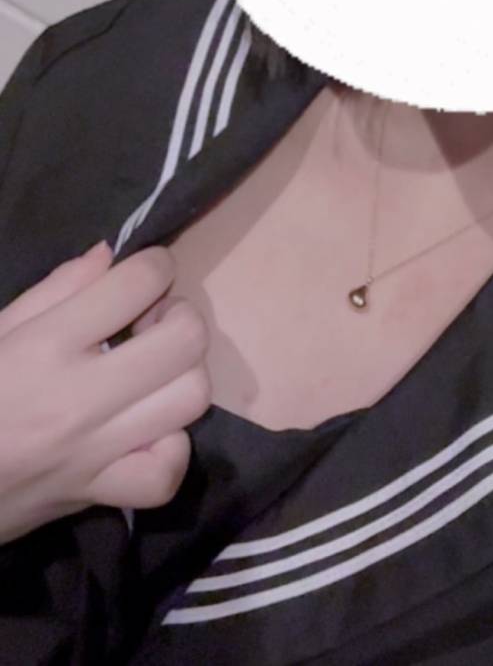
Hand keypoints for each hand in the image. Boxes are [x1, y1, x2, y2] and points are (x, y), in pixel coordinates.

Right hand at [0, 240, 210, 544]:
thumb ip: (56, 288)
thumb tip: (110, 254)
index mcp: (46, 345)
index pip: (138, 283)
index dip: (156, 265)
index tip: (149, 272)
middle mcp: (80, 397)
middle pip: (185, 340)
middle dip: (181, 316)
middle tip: (154, 321)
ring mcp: (95, 451)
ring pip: (191, 399)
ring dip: (184, 374)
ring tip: (156, 370)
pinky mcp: (98, 495)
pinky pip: (166, 473)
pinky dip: (171, 447)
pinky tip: (150, 429)